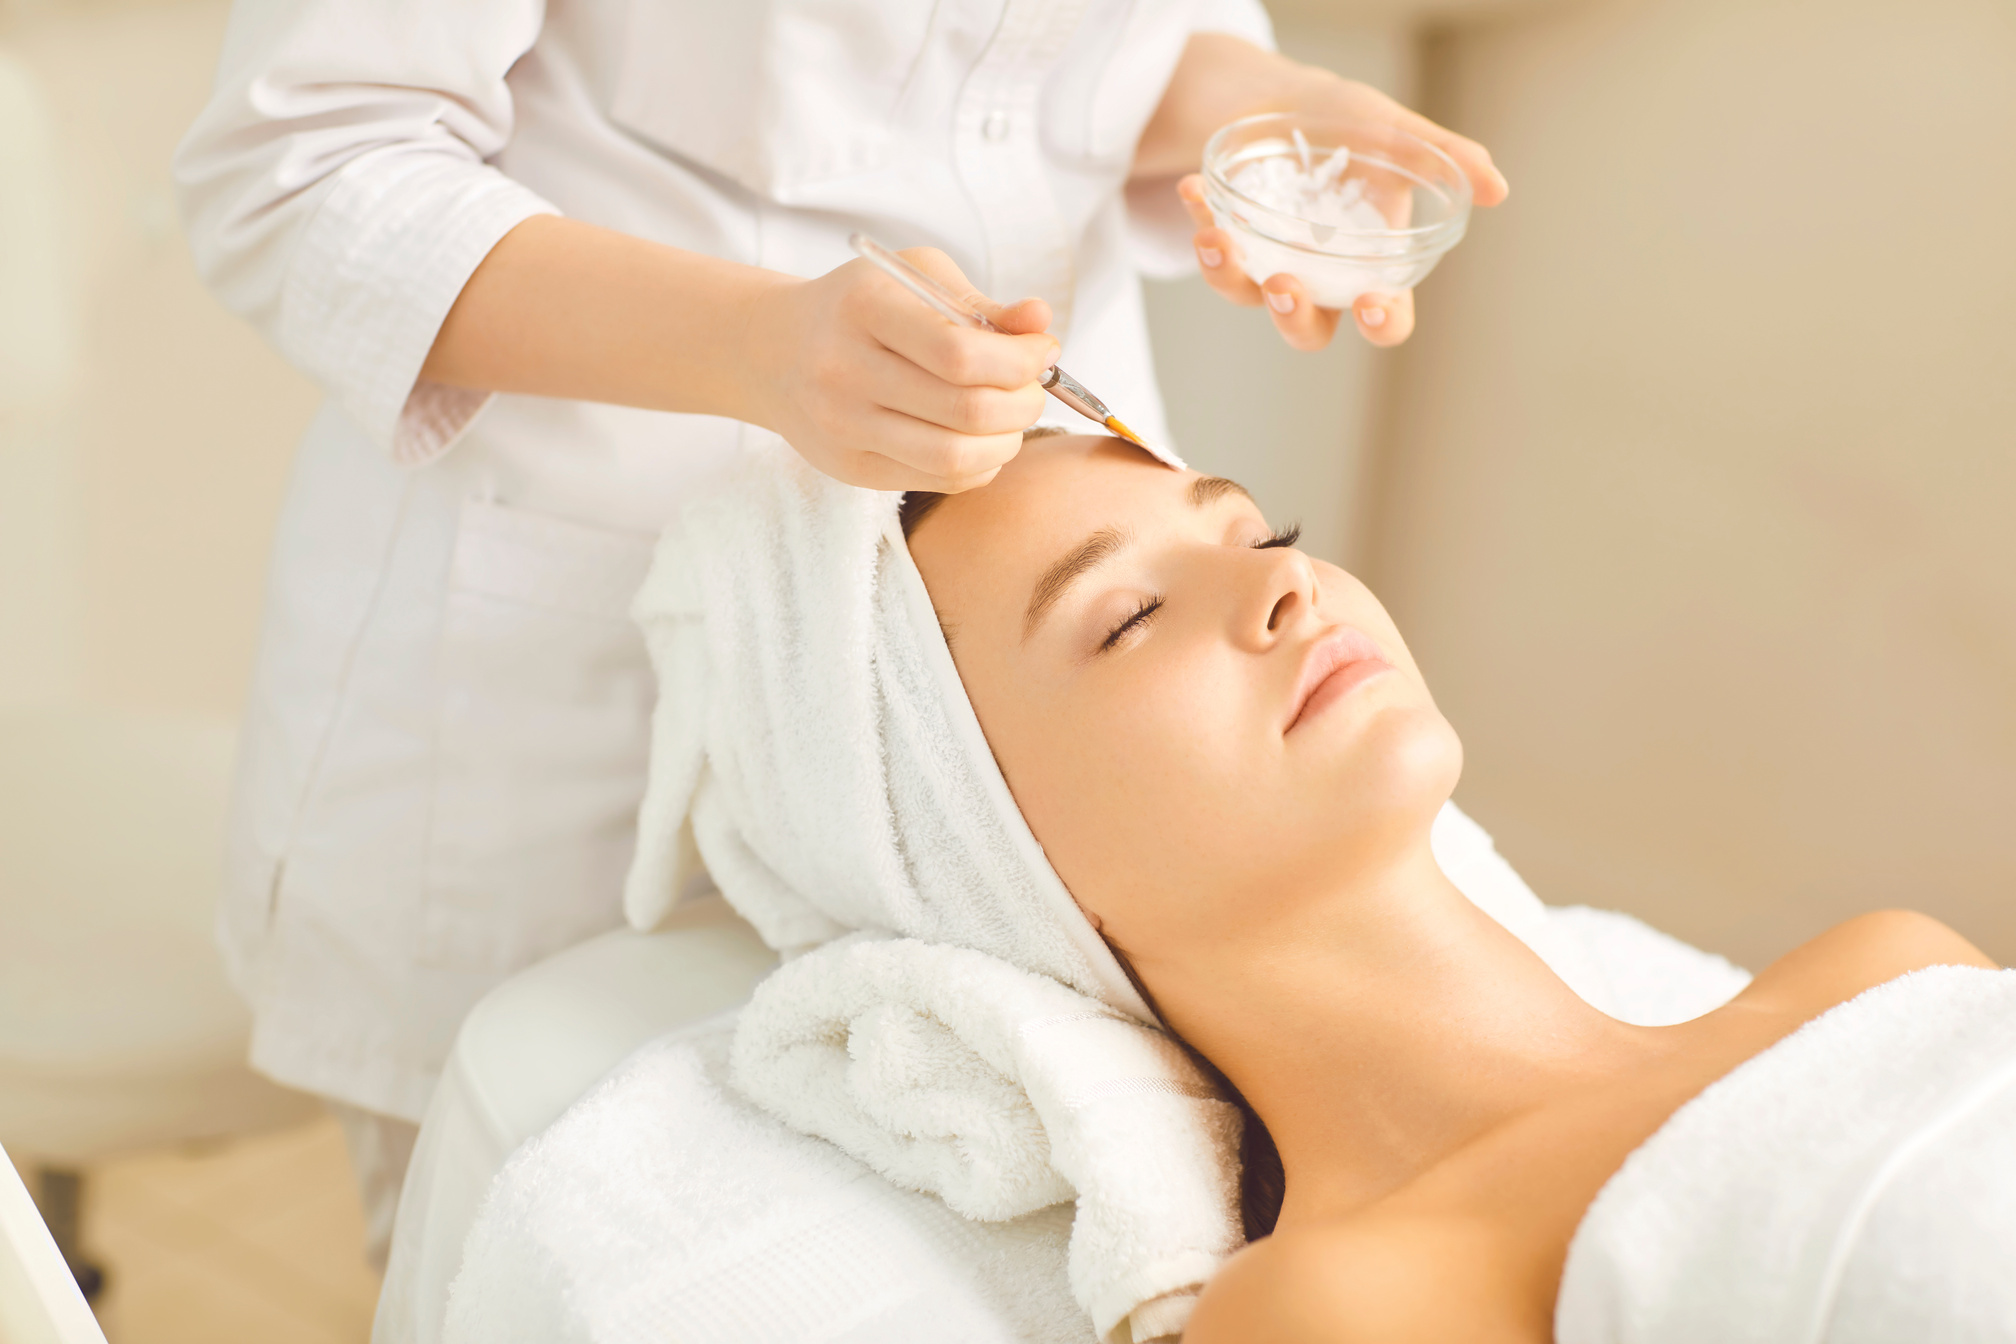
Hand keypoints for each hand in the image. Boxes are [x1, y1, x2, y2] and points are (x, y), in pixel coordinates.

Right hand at [740, 249, 1058, 491]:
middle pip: (966, 410)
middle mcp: (845, 371)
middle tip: (1033, 388)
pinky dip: (980, 464)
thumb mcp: (916, 279)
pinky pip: (939, 480)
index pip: (960, 353)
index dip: (1020, 360)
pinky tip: (981, 438)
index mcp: (864, 309)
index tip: (1043, 350)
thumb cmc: (861, 307)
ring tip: (1011, 416)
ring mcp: (843, 427)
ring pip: (956, 457)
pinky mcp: (849, 469)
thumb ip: (982, 304)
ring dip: (1008, 441)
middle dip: (1024, 402)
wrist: (774, 351)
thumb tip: (1041, 322)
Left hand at [1177, 80, 1508, 351]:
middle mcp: (1318, 277)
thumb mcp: (1396, 133)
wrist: (1286, 99)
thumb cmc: (1351, 124)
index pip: (1385, 315)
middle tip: (1283, 284)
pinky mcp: (1227, 241)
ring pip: (1247, 297)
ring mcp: (1268, 263)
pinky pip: (1212, 246)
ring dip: (1229, 274)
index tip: (1371, 305)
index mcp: (1369, 265)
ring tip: (1217, 237)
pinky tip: (1194, 189)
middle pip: (1308, 330)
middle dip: (1294, 316)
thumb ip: (1443, 160)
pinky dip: (1200, 219)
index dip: (1382, 321)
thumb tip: (1498, 187)